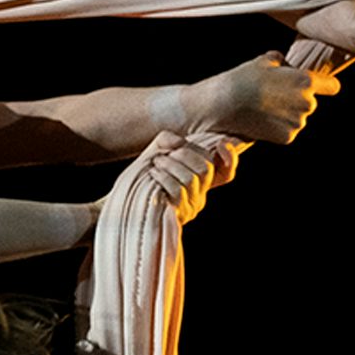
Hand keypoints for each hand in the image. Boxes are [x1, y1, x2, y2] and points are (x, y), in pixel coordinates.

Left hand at [114, 131, 244, 224]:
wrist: (124, 200)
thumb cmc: (143, 175)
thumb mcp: (157, 152)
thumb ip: (169, 140)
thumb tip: (178, 143)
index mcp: (200, 181)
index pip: (226, 173)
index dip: (230, 158)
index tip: (220, 144)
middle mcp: (199, 195)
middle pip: (206, 169)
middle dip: (185, 155)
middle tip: (166, 154)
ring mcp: (189, 206)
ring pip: (190, 180)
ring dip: (171, 165)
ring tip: (156, 162)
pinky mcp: (176, 214)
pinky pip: (176, 191)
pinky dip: (164, 176)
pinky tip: (153, 173)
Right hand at [182, 51, 339, 143]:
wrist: (225, 104)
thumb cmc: (244, 78)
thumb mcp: (263, 60)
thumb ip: (281, 62)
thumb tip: (283, 64)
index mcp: (306, 81)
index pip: (332, 86)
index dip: (325, 86)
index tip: (320, 86)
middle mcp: (307, 103)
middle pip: (310, 102)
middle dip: (296, 100)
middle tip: (273, 96)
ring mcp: (298, 122)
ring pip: (297, 118)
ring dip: (286, 114)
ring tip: (264, 108)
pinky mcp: (287, 138)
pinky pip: (287, 131)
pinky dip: (277, 128)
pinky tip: (261, 120)